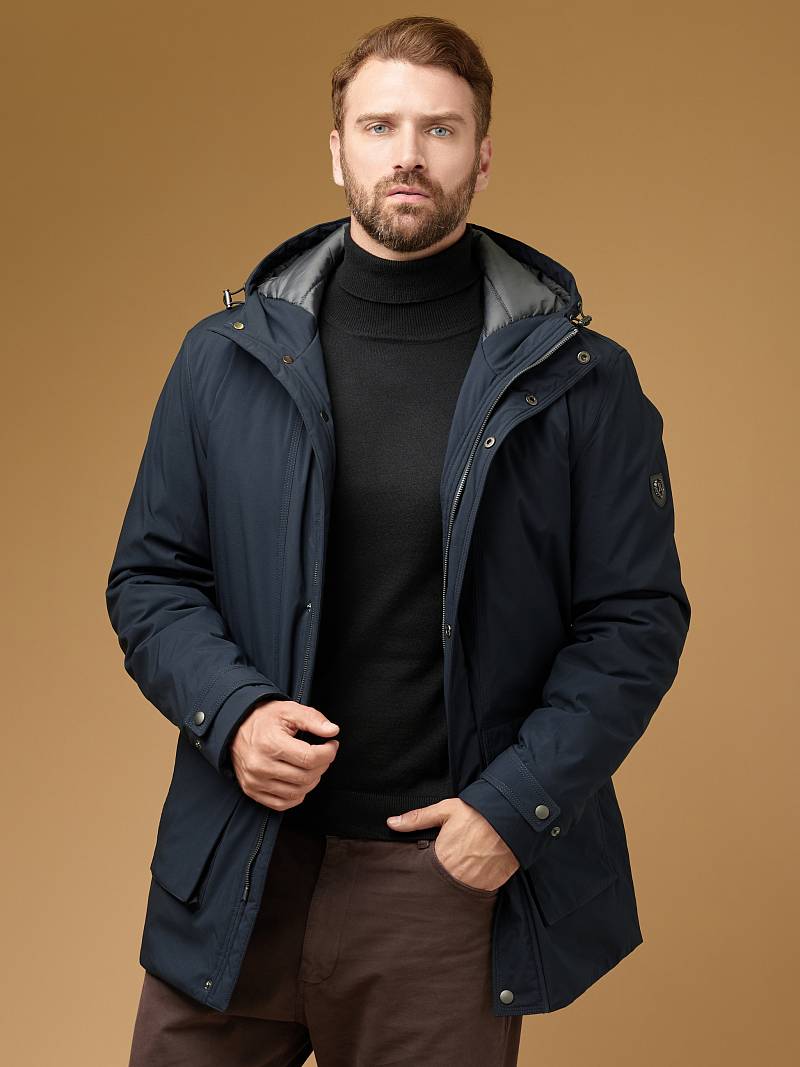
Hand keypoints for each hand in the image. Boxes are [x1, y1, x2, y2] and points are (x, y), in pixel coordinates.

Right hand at [230, 698, 339, 808]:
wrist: (235, 728)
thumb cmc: (264, 719)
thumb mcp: (289, 710)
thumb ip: (313, 719)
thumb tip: (332, 731)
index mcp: (270, 744)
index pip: (310, 758)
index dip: (328, 752)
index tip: (331, 744)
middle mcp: (260, 766)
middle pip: (306, 777)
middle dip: (323, 765)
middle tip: (323, 753)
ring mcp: (255, 782)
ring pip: (297, 793)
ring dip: (312, 780)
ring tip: (311, 765)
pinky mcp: (252, 791)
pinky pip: (282, 803)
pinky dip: (297, 795)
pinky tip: (299, 779)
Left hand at [387, 799, 519, 891]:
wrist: (512, 819)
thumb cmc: (477, 813)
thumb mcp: (445, 810)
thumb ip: (417, 819)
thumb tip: (390, 823)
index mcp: (442, 859)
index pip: (425, 874)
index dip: (426, 870)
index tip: (428, 865)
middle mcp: (457, 876)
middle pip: (442, 884)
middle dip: (441, 879)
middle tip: (447, 867)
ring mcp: (476, 885)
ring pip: (460, 890)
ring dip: (459, 883)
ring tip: (462, 869)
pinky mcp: (492, 887)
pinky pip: (479, 892)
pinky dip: (476, 884)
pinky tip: (477, 872)